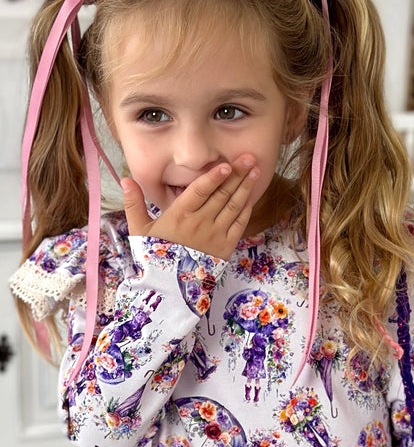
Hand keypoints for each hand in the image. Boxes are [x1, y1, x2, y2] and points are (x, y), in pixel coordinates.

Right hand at [121, 154, 258, 259]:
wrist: (170, 288)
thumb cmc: (153, 256)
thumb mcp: (139, 230)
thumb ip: (134, 204)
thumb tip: (125, 179)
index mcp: (179, 215)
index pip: (200, 190)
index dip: (214, 176)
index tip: (226, 165)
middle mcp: (200, 223)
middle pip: (222, 194)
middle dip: (237, 174)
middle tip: (250, 158)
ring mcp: (215, 235)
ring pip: (234, 206)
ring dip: (246, 187)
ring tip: (256, 171)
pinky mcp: (226, 247)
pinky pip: (239, 224)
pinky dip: (246, 209)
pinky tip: (250, 196)